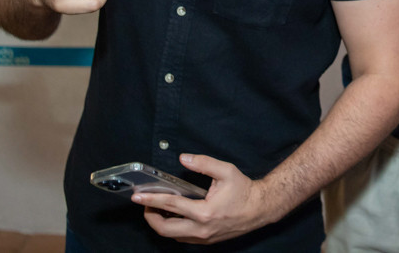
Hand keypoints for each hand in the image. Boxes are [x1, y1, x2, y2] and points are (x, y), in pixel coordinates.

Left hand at [133, 154, 273, 244]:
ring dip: (161, 224)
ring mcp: (204, 237)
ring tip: (157, 209)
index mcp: (205, 212)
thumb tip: (184, 158)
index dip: (152, 200)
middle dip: (150, 217)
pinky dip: (173, 228)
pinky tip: (172, 217)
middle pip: (165, 229)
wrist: (260, 208)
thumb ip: (204, 164)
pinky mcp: (206, 240)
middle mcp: (202, 229)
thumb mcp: (226, 171)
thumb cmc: (244, 190)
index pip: (171, 206)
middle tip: (145, 205)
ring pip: (172, 236)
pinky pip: (183, 237)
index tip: (138, 196)